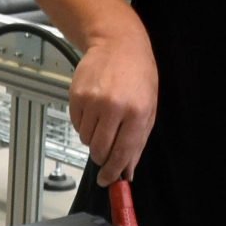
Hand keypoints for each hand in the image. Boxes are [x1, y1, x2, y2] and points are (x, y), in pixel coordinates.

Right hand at [66, 31, 158, 183]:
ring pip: (86, 139)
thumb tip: (127, 170)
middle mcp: (114, 107)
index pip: (122, 153)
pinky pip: (77, 125)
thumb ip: (137, 142)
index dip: (113, 172)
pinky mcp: (77, 96)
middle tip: (105, 152)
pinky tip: (94, 110)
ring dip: (93, 138)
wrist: (118, 44)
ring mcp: (93, 101)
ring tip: (104, 120)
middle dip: (102, 157)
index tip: (108, 180)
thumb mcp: (148, 108)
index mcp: (137, 112)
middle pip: (100, 150)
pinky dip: (84, 125)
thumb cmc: (138, 75)